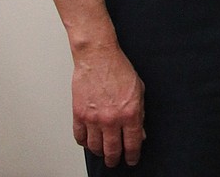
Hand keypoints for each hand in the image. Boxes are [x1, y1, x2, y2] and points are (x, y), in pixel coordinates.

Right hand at [70, 44, 144, 166]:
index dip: (133, 155)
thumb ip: (140, 113)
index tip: (132, 159)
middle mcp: (111, 119)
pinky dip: (84, 143)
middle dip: (115, 159)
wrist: (98, 58)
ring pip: (95, 147)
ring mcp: (93, 118)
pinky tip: (89, 142)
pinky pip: (79, 137)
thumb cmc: (119, 70)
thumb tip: (140, 132)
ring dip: (100, 153)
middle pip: (112, 150)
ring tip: (103, 153)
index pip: (132, 143)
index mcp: (129, 113)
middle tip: (116, 161)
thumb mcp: (139, 90)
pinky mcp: (78, 115)